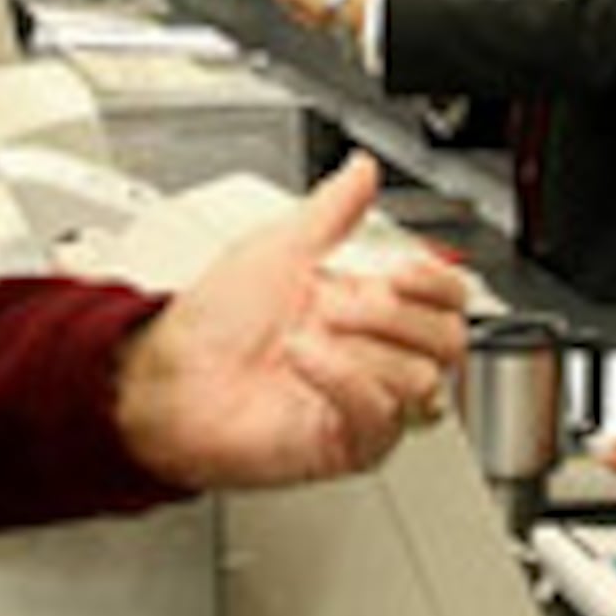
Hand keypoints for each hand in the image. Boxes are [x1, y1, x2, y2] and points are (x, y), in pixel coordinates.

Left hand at [114, 154, 470, 488]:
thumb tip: (361, 171)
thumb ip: (330, 211)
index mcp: (368, 306)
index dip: (439, 283)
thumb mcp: (277, 247)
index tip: (404, 271)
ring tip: (310, 334)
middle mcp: (373, 355)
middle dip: (398, 315)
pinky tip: (304, 362)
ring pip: (421, 380)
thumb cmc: (211, 322)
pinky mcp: (347, 443)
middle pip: (448, 341)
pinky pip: (381, 418)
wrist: (167, 377)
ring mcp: (363, 401)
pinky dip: (343, 380)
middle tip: (342, 303)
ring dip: (363, 349)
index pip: (447, 300)